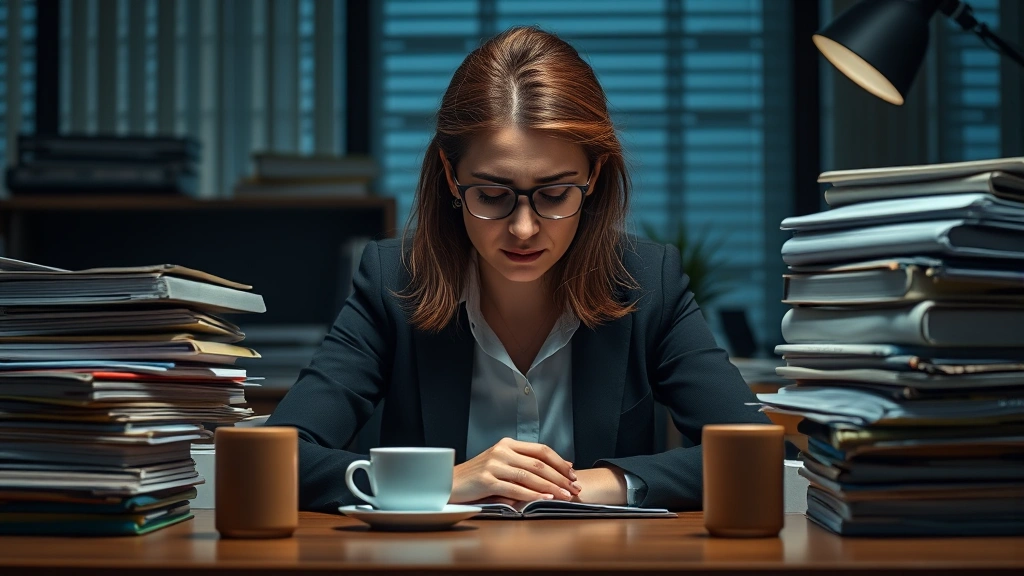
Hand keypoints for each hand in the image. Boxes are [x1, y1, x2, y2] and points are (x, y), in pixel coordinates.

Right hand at [449, 437, 581, 503]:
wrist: (449, 483)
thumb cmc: (478, 477)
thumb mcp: (501, 464)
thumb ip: (524, 464)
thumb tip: (559, 467)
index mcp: (507, 444)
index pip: (540, 450)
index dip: (559, 462)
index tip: (573, 473)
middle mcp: (502, 451)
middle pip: (539, 464)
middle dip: (560, 477)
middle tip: (575, 488)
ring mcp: (494, 465)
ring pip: (530, 476)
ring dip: (551, 487)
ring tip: (565, 496)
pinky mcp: (487, 480)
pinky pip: (515, 488)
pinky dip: (532, 494)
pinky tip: (545, 498)